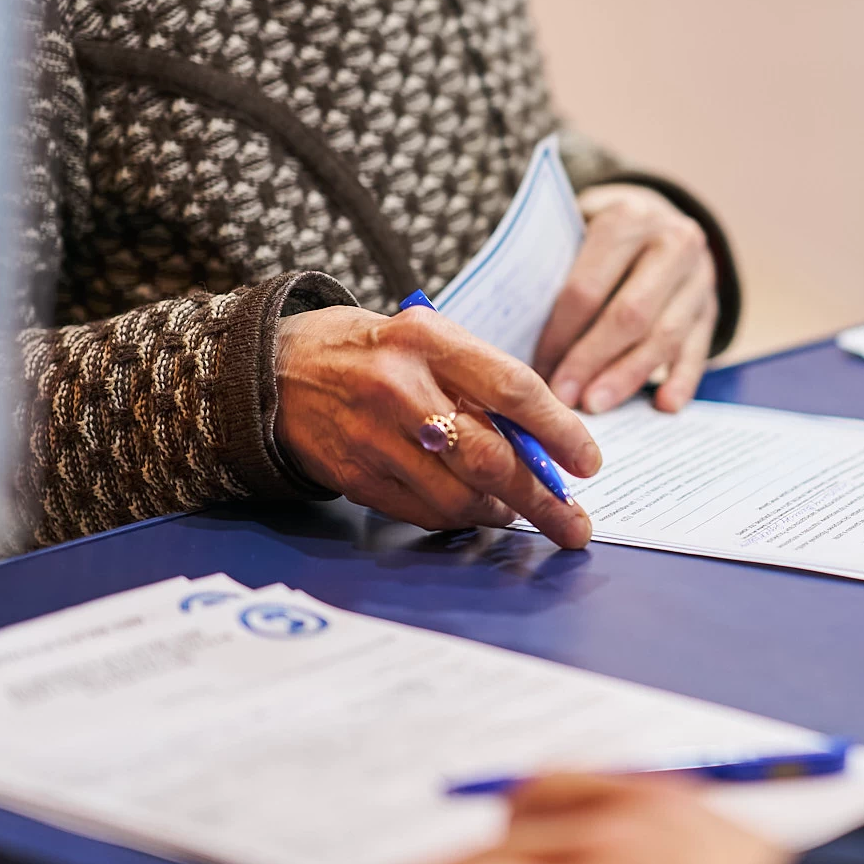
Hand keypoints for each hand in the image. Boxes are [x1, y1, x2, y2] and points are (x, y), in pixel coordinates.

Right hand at [276, 306, 601, 547]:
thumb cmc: (374, 352)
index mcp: (429, 339)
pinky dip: (458, 517)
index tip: (588, 463)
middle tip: (574, 524)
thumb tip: (547, 445)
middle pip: (490, 458)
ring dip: (501, 513)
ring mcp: (372, 436)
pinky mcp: (354, 476)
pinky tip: (474, 509)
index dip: (559, 431)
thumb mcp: (430, 339)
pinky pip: (424, 512)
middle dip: (542, 499)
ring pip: (459, 497)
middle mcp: (399, 388)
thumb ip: (484, 382)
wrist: (275, 368)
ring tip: (519, 511)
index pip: (513, 389)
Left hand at [535, 186, 716, 415]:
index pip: (587, 288)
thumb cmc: (599, 236)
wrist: (657, 218)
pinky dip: (682, 381)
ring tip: (597, 406)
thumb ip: (555, 273)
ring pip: (665, 337)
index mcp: (628, 218)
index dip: (560, 335)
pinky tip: (664, 406)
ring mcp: (699, 277)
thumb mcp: (577, 232)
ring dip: (628, 377)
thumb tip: (519, 342)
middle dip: (593, 361)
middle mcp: (672, 242)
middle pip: (629, 315)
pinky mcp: (711, 308)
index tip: (536, 370)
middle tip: (565, 399)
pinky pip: (698, 350)